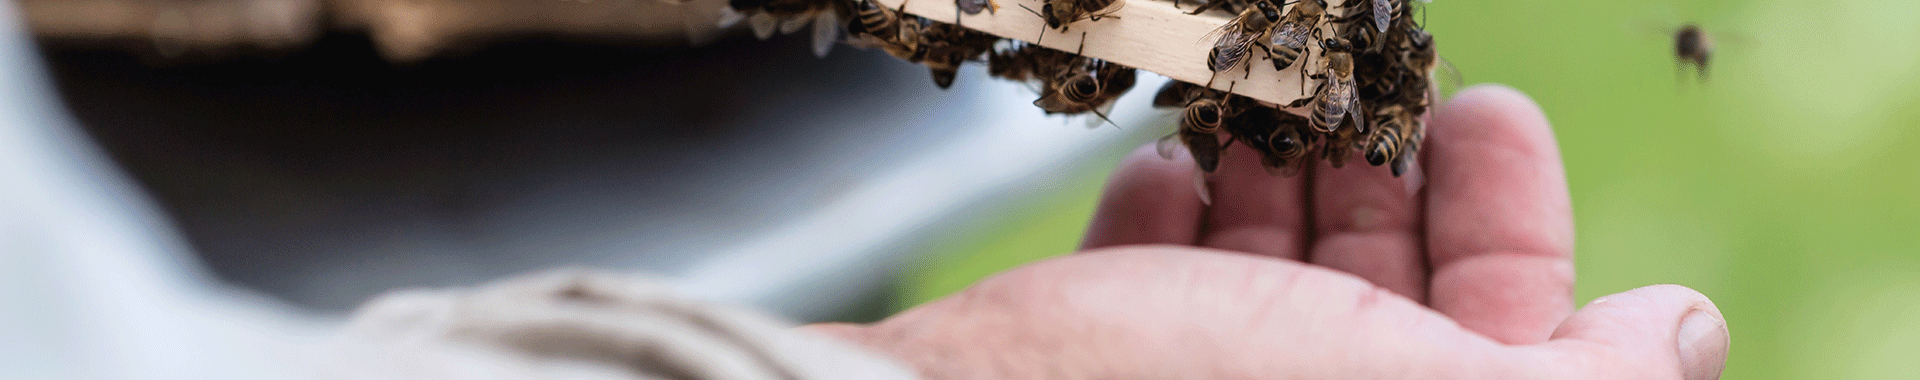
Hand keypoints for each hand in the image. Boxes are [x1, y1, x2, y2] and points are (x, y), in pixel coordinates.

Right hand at [805, 85, 1729, 378]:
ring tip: (1264, 106)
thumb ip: (1575, 379)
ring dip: (1271, 177)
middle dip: (1375, 174)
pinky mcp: (1089, 368)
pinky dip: (1166, 218)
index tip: (1482, 106)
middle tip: (1367, 77)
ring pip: (1261, 274)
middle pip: (1378, 293)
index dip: (1511, 218)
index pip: (1504, 336)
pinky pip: (1149, 284)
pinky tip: (1167, 170)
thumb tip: (1685, 331)